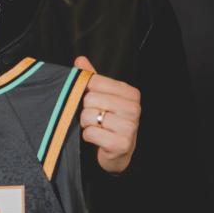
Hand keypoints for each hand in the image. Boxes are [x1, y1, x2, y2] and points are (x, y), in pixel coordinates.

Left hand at [74, 56, 140, 174]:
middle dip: (85, 110)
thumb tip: (80, 60)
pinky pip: (90, 133)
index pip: (94, 81)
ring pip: (88, 116)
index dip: (85, 92)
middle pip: (89, 99)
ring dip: (86, 124)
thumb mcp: (101, 96)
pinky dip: (88, 136)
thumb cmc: (108, 120)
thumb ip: (91, 78)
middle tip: (95, 117)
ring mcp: (130, 127)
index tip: (92, 100)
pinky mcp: (122, 144)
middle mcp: (133, 108)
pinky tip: (98, 138)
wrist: (117, 151)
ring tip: (97, 127)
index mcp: (130, 93)